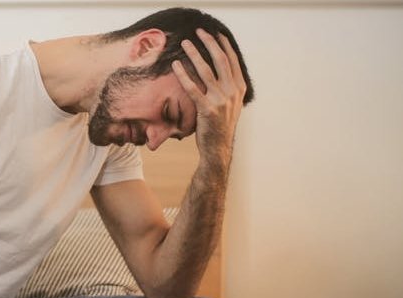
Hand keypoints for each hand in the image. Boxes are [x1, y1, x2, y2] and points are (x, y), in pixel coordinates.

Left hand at [171, 28, 246, 159]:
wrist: (218, 148)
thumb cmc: (220, 125)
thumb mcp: (231, 104)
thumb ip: (228, 87)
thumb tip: (220, 71)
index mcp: (239, 88)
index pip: (232, 61)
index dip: (223, 45)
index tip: (215, 33)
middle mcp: (232, 92)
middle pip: (220, 61)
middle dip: (209, 43)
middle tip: (199, 32)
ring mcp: (221, 101)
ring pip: (206, 71)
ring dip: (194, 54)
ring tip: (185, 43)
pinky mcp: (207, 110)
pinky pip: (193, 88)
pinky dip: (183, 75)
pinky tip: (176, 65)